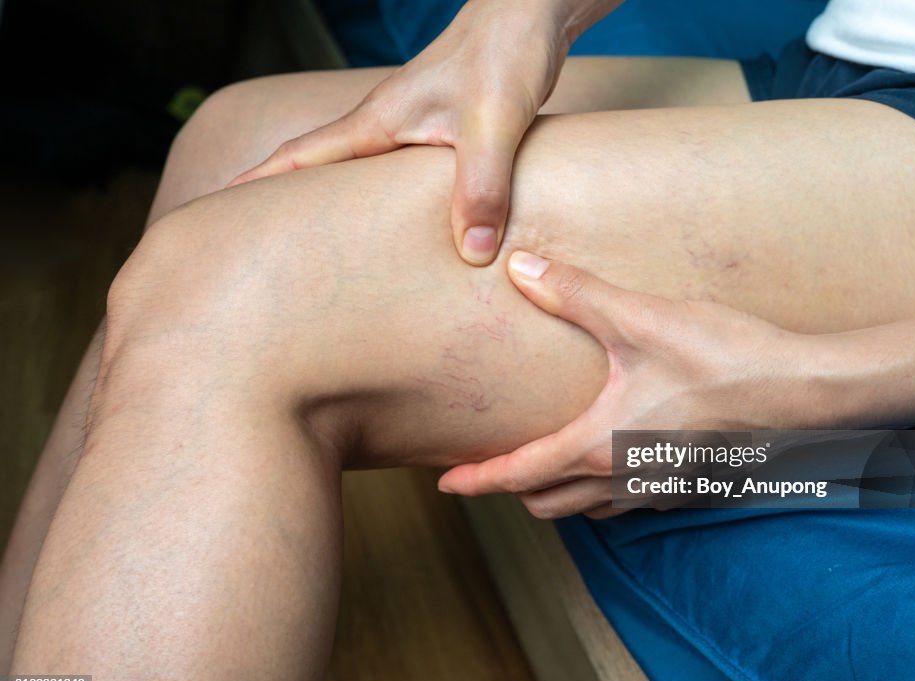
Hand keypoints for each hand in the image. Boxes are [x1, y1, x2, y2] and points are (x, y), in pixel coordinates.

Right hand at [229, 1, 572, 265]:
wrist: (530, 13)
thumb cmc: (504, 54)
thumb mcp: (493, 127)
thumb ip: (481, 189)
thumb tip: (470, 253)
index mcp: (377, 122)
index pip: (300, 157)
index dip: (256, 186)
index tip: (215, 216)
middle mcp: (384, 126)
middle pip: (317, 170)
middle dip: (282, 207)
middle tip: (254, 249)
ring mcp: (410, 129)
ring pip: (358, 177)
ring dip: (333, 208)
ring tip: (315, 252)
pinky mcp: (439, 134)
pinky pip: (396, 177)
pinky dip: (383, 205)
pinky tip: (397, 230)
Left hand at [438, 251, 824, 518]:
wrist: (807, 394)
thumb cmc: (723, 358)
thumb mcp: (640, 319)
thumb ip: (575, 293)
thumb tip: (519, 268)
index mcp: (598, 445)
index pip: (519, 474)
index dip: (476, 479)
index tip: (445, 485)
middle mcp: (623, 479)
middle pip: (546, 502)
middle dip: (513, 487)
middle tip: (495, 462)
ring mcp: (659, 491)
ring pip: (588, 509)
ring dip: (558, 492)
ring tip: (548, 460)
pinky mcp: (691, 489)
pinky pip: (629, 503)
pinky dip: (603, 490)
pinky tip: (615, 454)